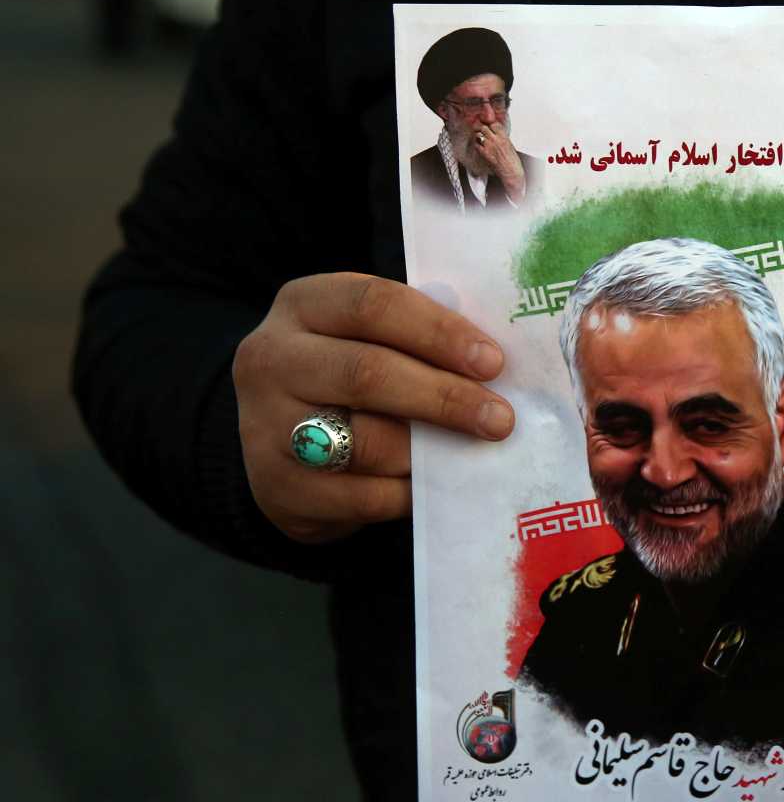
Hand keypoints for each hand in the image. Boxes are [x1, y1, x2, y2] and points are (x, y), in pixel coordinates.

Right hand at [232, 273, 512, 543]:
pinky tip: (435, 486)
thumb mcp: (368, 339)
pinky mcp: (277, 488)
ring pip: (365, 441)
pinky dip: (409, 494)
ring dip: (429, 451)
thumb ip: (417, 341)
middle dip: (445, 397)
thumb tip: (496, 367)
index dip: (439, 332)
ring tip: (470, 453)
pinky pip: (361, 496)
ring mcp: (265, 425)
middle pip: (368, 372)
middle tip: (500, 419)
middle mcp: (272, 358)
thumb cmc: (347, 381)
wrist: (278, 446)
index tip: (492, 362)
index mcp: (304, 305)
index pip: (373, 305)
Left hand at [474, 117, 525, 202]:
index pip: (493, 123)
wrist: (510, 171)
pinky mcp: (484, 153)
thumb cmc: (512, 160)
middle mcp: (495, 140)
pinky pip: (476, 144)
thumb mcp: (509, 144)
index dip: (490, 123)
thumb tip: (496, 132)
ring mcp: (488, 146)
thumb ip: (502, 136)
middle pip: (484, 127)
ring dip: (478, 135)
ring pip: (478, 135)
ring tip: (480, 138)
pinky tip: (479, 145)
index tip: (489, 125)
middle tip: (483, 131)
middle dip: (483, 128)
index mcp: (503, 136)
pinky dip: (476, 144)